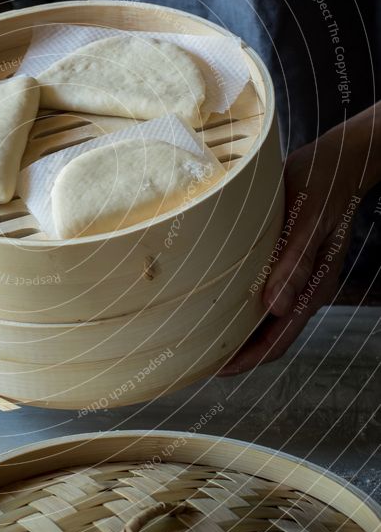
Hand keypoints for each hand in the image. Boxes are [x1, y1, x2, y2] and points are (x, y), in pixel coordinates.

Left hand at [219, 107, 378, 375]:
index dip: (247, 360)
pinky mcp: (283, 260)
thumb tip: (275, 306)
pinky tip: (215, 298)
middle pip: (267, 336)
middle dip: (235, 353)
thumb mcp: (309, 219)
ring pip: (262, 317)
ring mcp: (293, 277)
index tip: (214, 371)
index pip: (277, 341)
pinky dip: (238, 303)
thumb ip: (296, 262)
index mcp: (311, 289)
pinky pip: (259, 292)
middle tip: (195, 359)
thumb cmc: (322, 185)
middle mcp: (302, 290)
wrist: (336, 160)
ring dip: (235, 330)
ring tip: (199, 335)